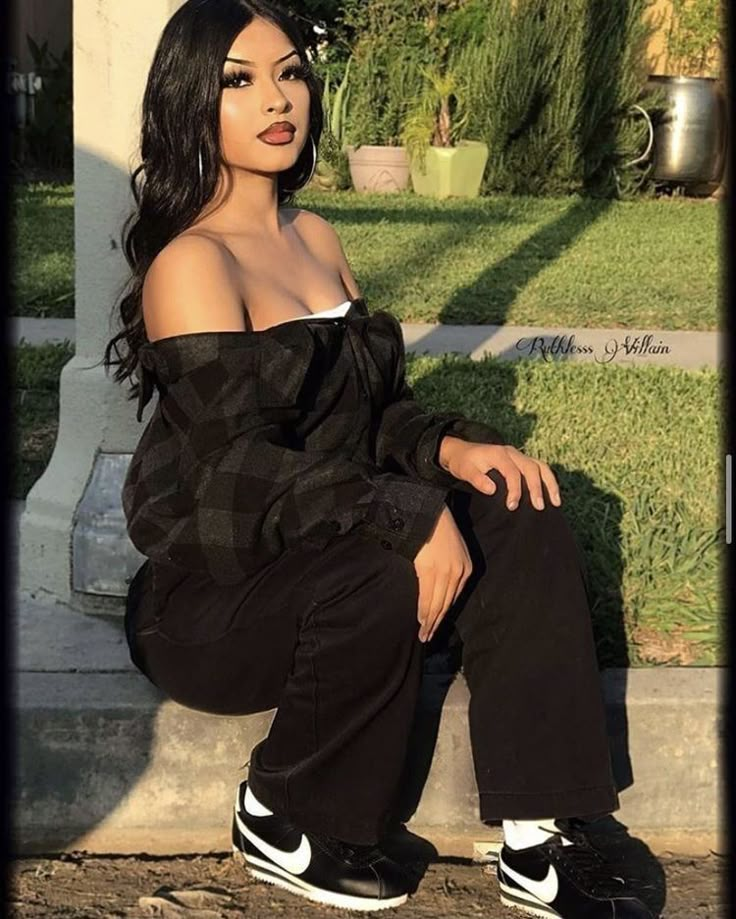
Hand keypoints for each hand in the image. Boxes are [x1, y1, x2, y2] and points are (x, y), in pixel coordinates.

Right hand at [413, 505, 471, 642]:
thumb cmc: (438, 529)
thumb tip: (437, 586)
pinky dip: (424, 611)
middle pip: (447, 604)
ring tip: (424, 634)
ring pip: (438, 604)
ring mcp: (445, 572)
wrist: (429, 513)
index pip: (454, 597)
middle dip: (437, 622)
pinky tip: (421, 621)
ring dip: (430, 621)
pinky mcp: (430, 570)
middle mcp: (459, 573)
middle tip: (429, 637)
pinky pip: (427, 597)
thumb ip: (449, 568)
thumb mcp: (452, 549)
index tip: (437, 623)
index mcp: (466, 568)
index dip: (445, 613)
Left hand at [440, 437, 561, 510]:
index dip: (515, 490)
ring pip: (541, 466)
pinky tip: (552, 495)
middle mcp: (512, 452)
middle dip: (537, 488)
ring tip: (556, 502)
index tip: (512, 506)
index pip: (512, 472)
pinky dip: (547, 481)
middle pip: (532, 468)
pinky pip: (539, 468)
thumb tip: (492, 490)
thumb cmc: (463, 463)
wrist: (462, 452)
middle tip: (539, 507)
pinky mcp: (521, 461)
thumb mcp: (465, 470)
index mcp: (499, 454)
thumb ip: (477, 479)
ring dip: (550, 483)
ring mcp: (518, 456)